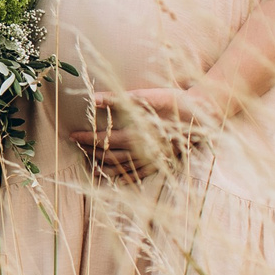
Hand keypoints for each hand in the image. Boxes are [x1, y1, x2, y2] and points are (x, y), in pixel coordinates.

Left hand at [66, 86, 222, 182]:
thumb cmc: (174, 102)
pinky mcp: (161, 164)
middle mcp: (141, 151)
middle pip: (108, 155)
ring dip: (102, 165)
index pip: (103, 139)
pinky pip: (138, 176)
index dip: (85, 138)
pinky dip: (123, 177)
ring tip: (90, 162)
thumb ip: (117, 99)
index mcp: (135, 134)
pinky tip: (115, 177)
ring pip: (120, 167)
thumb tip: (92, 98)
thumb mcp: (146, 96)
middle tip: (78, 147)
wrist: (202, 116)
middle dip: (90, 151)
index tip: (72, 135)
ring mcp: (151, 160)